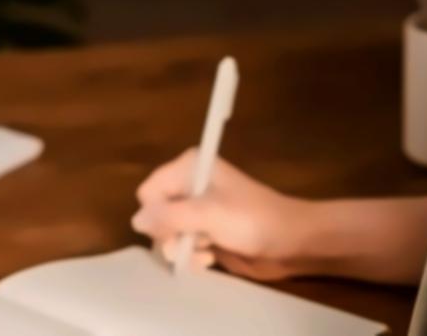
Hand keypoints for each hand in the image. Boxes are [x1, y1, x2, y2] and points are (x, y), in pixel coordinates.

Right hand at [130, 148, 315, 281]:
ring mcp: (198, 211)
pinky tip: (210, 259)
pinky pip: (182, 247)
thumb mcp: (208, 214)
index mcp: (189, 168)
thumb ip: (169, 217)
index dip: (156, 214)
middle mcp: (190, 186)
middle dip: (169, 235)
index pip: (149, 192)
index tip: (174, 227)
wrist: (290, 242)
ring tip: (205, 252)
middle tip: (191, 242)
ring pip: (167, 235)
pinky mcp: (206, 233)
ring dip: (182, 249)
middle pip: (155, 215)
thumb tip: (135, 221)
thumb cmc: (251, 220)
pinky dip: (192, 256)